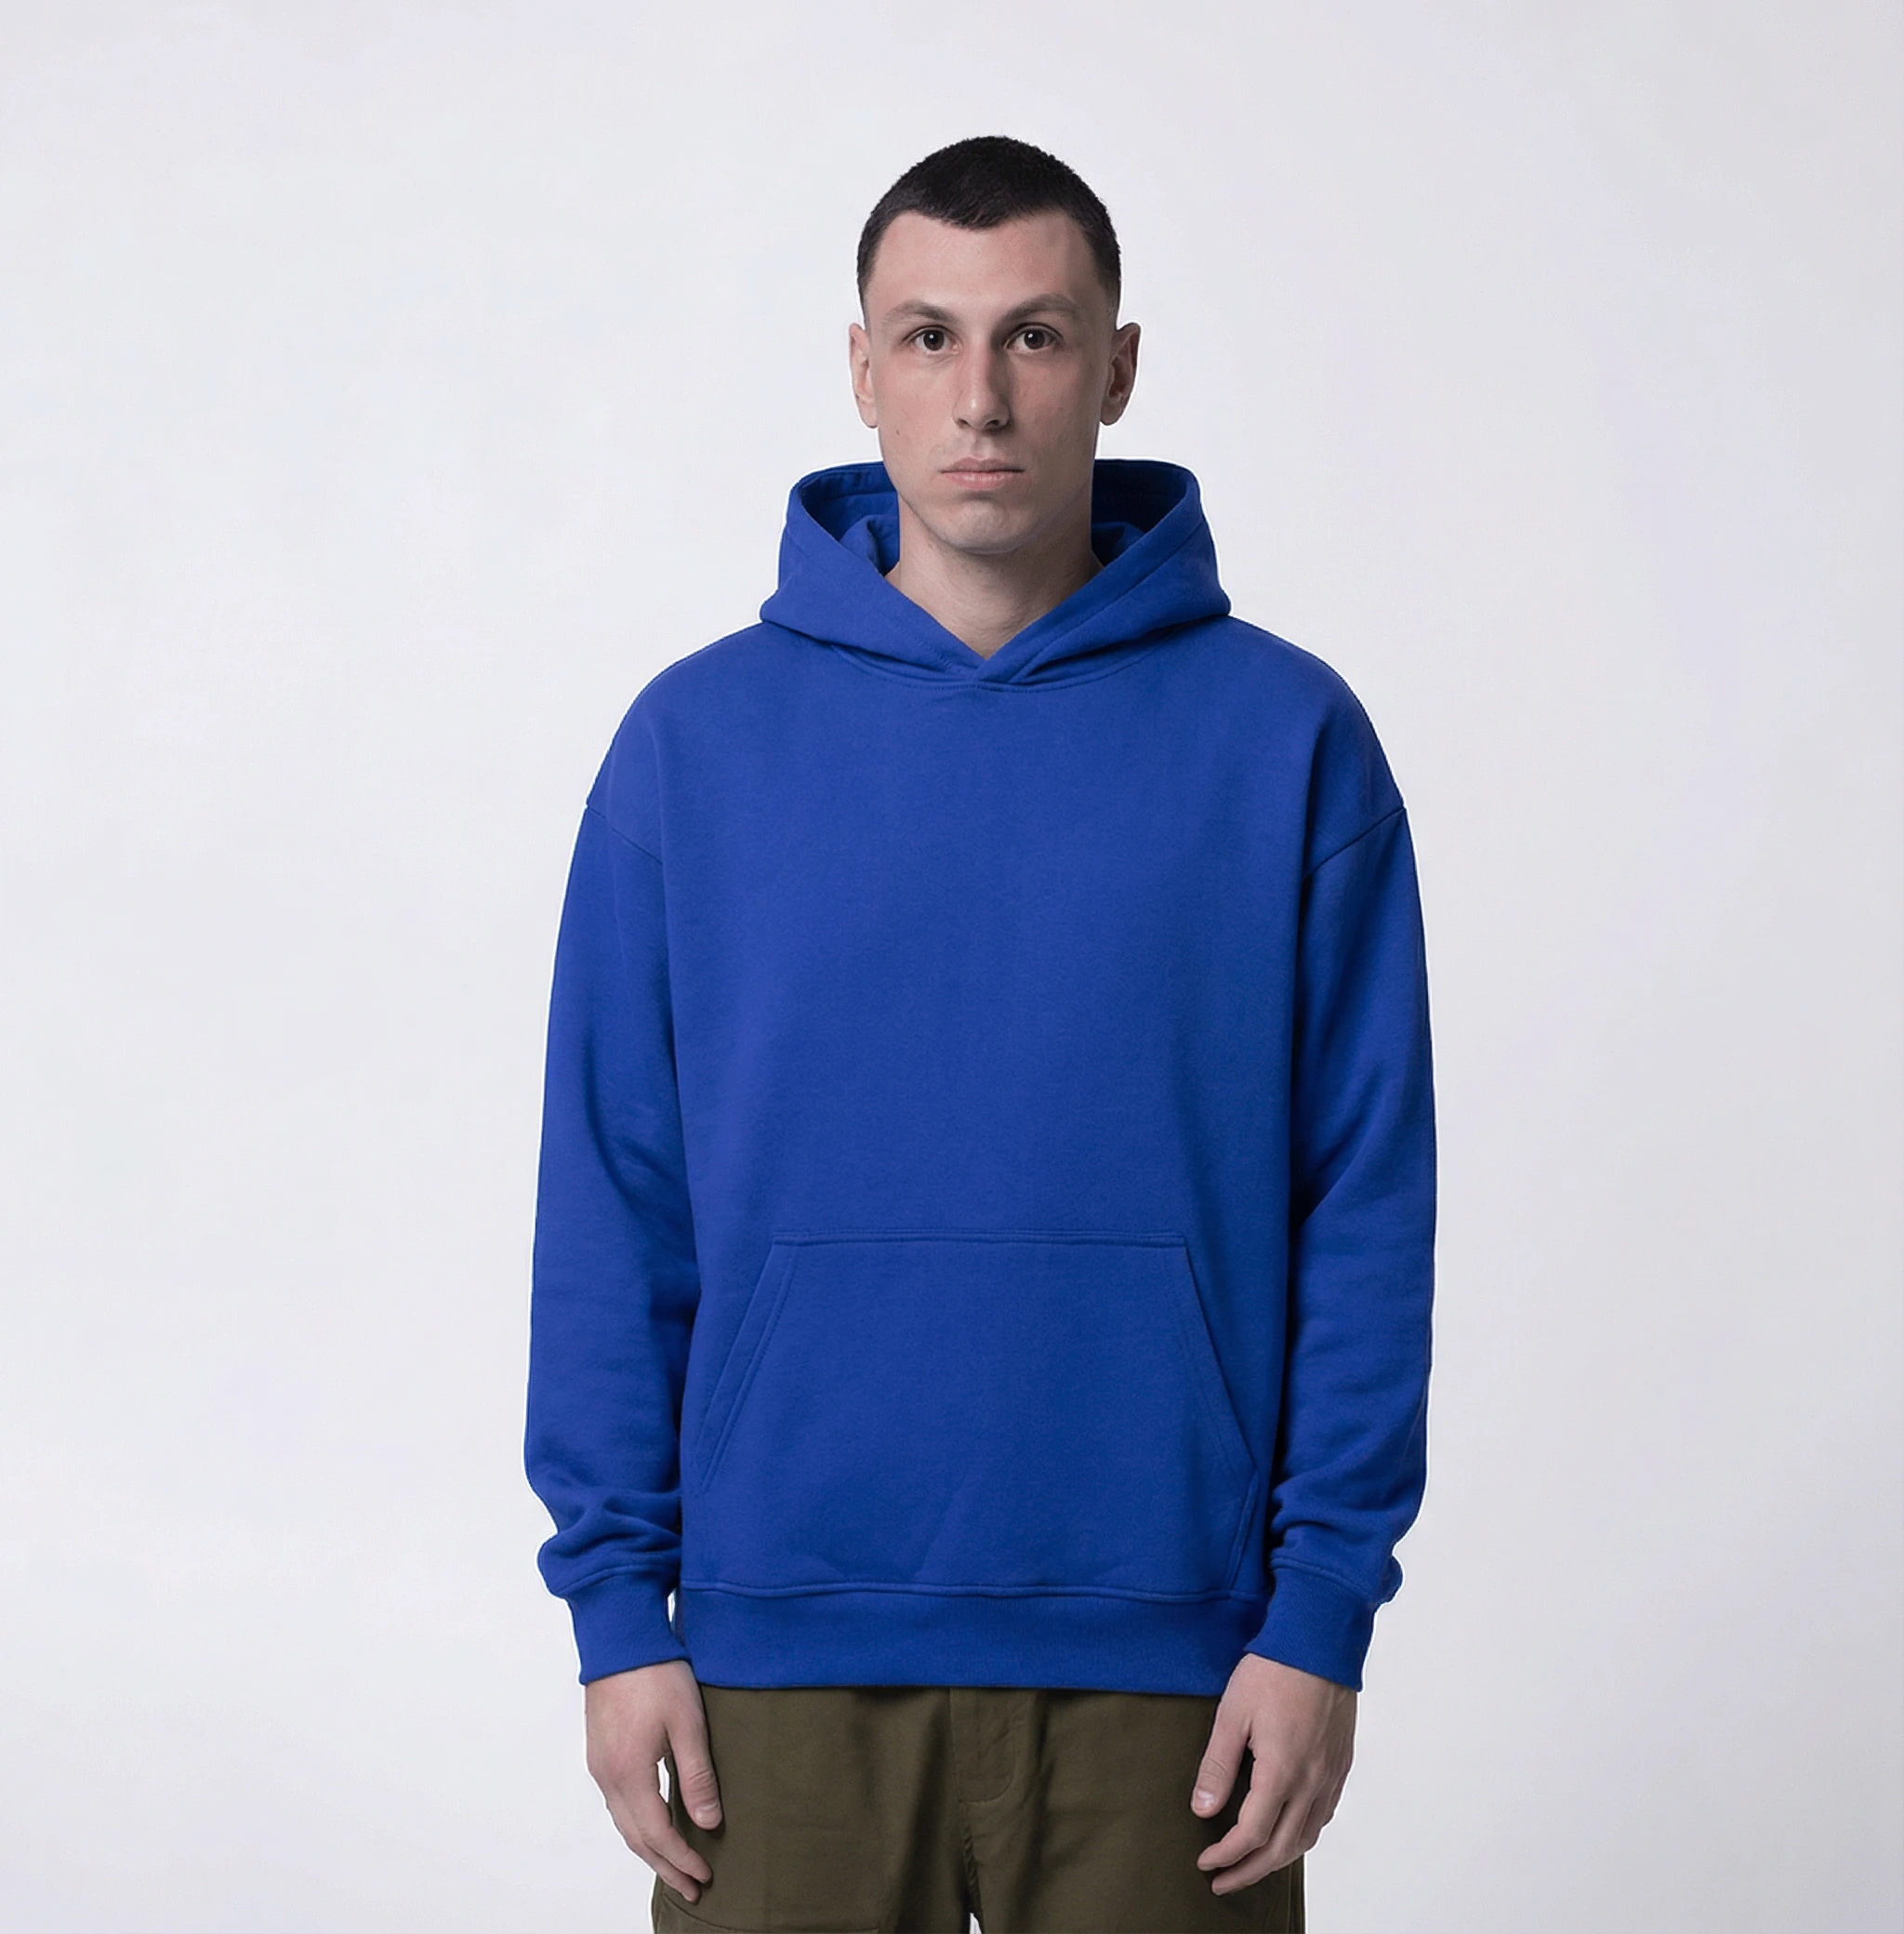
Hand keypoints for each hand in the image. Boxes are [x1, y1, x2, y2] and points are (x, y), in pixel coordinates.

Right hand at [584, 1659, 723, 1903]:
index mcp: (629, 1774)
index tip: (704, 1876)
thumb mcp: (687, 1723)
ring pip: (623, 1822)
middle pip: (635, 1838)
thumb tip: (709, 1824)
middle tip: (692, 1886)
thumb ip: (697, 1776)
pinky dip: (637, 1824)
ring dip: (649, 1848)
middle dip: (664, 1865)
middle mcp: (608, 1776)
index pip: (657, 1834)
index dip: (681, 1860)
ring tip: (675, 1864)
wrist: (620, 1637)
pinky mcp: (601, 1751)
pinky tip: (653, 1823)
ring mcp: (600, 1764)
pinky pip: (618, 1803)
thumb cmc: (656, 1674)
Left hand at [1190, 1652, 1355, 1893]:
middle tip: (1222, 1882)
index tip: (1204, 1862)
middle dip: (1249, 1871)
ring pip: (1307, 1837)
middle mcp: (1311, 1782)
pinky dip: (1303, 1835)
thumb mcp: (1232, 1713)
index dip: (1226, 1855)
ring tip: (1251, 1865)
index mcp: (1282, 1773)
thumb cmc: (1273, 1670)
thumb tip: (1202, 1810)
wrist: (1320, 1641)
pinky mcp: (1341, 1763)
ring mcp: (1330, 1775)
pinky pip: (1324, 1815)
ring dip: (1278, 1859)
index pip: (1252, 1834)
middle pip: (1282, 1848)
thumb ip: (1217, 1766)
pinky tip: (1287, 1831)